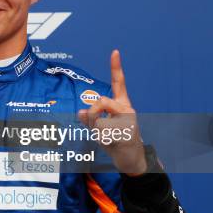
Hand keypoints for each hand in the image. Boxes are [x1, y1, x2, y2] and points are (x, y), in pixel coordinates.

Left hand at [78, 50, 146, 175]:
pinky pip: (103, 132)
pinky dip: (102, 140)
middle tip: (98, 129)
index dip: (116, 67)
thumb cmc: (116, 143)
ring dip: (96, 130)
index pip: (118, 83)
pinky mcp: (128, 131)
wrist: (132, 161)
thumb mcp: (100, 130)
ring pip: (99, 119)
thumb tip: (81, 112)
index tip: (114, 51)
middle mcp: (127, 109)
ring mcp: (129, 119)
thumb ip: (91, 119)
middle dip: (92, 116)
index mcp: (121, 105)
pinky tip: (113, 144)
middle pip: (99, 102)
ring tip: (107, 138)